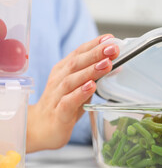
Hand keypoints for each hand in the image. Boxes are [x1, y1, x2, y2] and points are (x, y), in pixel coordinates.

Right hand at [26, 34, 119, 152]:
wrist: (41, 129)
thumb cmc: (64, 104)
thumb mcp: (80, 86)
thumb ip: (94, 75)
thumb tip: (113, 62)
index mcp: (64, 70)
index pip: (79, 52)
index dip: (94, 44)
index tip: (111, 38)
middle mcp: (59, 80)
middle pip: (76, 63)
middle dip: (96, 54)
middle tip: (112, 48)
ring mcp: (57, 96)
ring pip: (72, 80)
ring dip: (91, 71)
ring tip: (106, 64)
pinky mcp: (58, 113)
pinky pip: (68, 101)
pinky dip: (80, 93)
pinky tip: (91, 87)